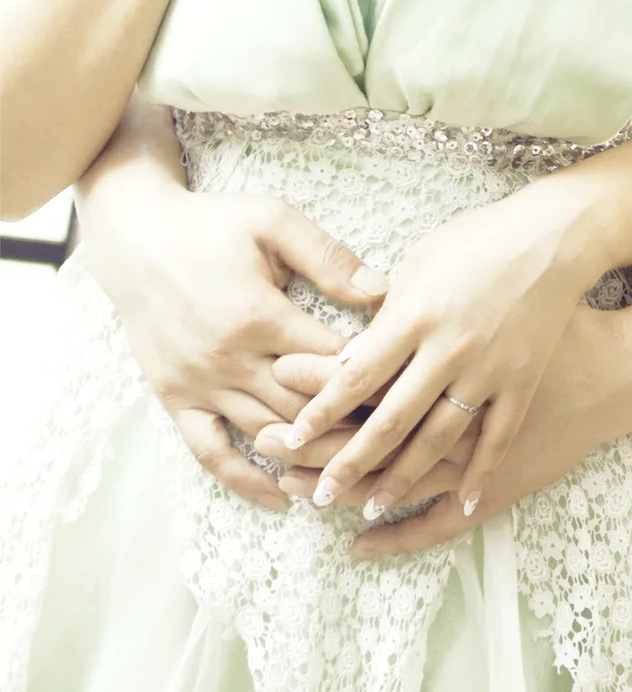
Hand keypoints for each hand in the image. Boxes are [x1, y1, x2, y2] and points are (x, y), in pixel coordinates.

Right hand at [83, 183, 389, 509]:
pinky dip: (245, 479)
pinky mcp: (176, 400)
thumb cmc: (211, 226)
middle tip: (394, 439)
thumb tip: (381, 291)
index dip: (372, 375)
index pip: (330, 360)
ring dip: (311, 455)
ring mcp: (201, 385)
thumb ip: (327, 257)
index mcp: (260, 315)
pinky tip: (280, 496)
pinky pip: (211, 452)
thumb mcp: (272, 221)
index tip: (408, 388)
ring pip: (266, 434)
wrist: (138, 241)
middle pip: (304, 407)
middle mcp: (230, 359)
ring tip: (355, 470)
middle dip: (350, 423)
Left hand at [279, 190, 596, 516]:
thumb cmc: (481, 238)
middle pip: (390, 419)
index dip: (320, 411)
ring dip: (400, 479)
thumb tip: (351, 358)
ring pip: (436, 439)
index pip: (357, 374)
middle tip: (317, 496)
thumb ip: (388, 313)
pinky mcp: (522, 381)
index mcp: (417, 313)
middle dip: (348, 463)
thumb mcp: (423, 259)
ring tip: (368, 509)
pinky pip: (497, 438)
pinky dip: (478, 474)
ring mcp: (488, 369)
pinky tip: (459, 502)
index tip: (290, 438)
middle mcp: (449, 348)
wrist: (555, 237)